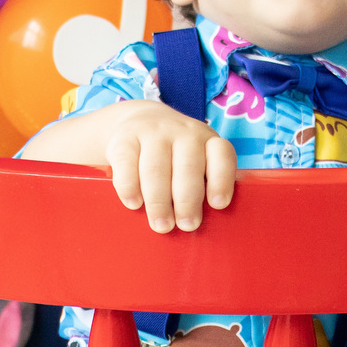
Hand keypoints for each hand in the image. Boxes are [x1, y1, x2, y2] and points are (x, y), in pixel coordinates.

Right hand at [104, 101, 236, 232]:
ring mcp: (153, 132)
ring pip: (156, 169)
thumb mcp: (196, 162)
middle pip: (187, 167)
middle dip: (188, 201)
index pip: (221, 155)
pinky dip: (129, 186)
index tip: (218, 205)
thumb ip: (201, 186)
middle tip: (187, 226)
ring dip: (159, 201)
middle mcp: (184, 133)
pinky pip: (127, 163)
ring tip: (161, 225)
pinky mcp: (125, 138)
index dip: (221, 180)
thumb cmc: (174, 157)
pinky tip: (134, 204)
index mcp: (208, 141)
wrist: (139, 119)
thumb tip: (196, 224)